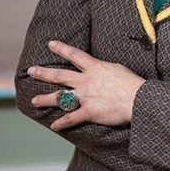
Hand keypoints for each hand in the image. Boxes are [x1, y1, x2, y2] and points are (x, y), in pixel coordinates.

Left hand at [28, 40, 144, 131]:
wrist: (138, 98)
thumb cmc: (132, 83)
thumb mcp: (117, 68)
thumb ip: (104, 68)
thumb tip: (99, 68)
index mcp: (94, 67)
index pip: (74, 55)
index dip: (61, 48)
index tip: (50, 44)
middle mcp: (86, 81)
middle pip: (60, 75)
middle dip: (43, 73)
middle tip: (31, 70)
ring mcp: (86, 97)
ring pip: (60, 97)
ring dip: (45, 99)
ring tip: (34, 101)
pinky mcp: (89, 112)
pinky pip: (71, 118)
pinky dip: (61, 123)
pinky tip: (54, 126)